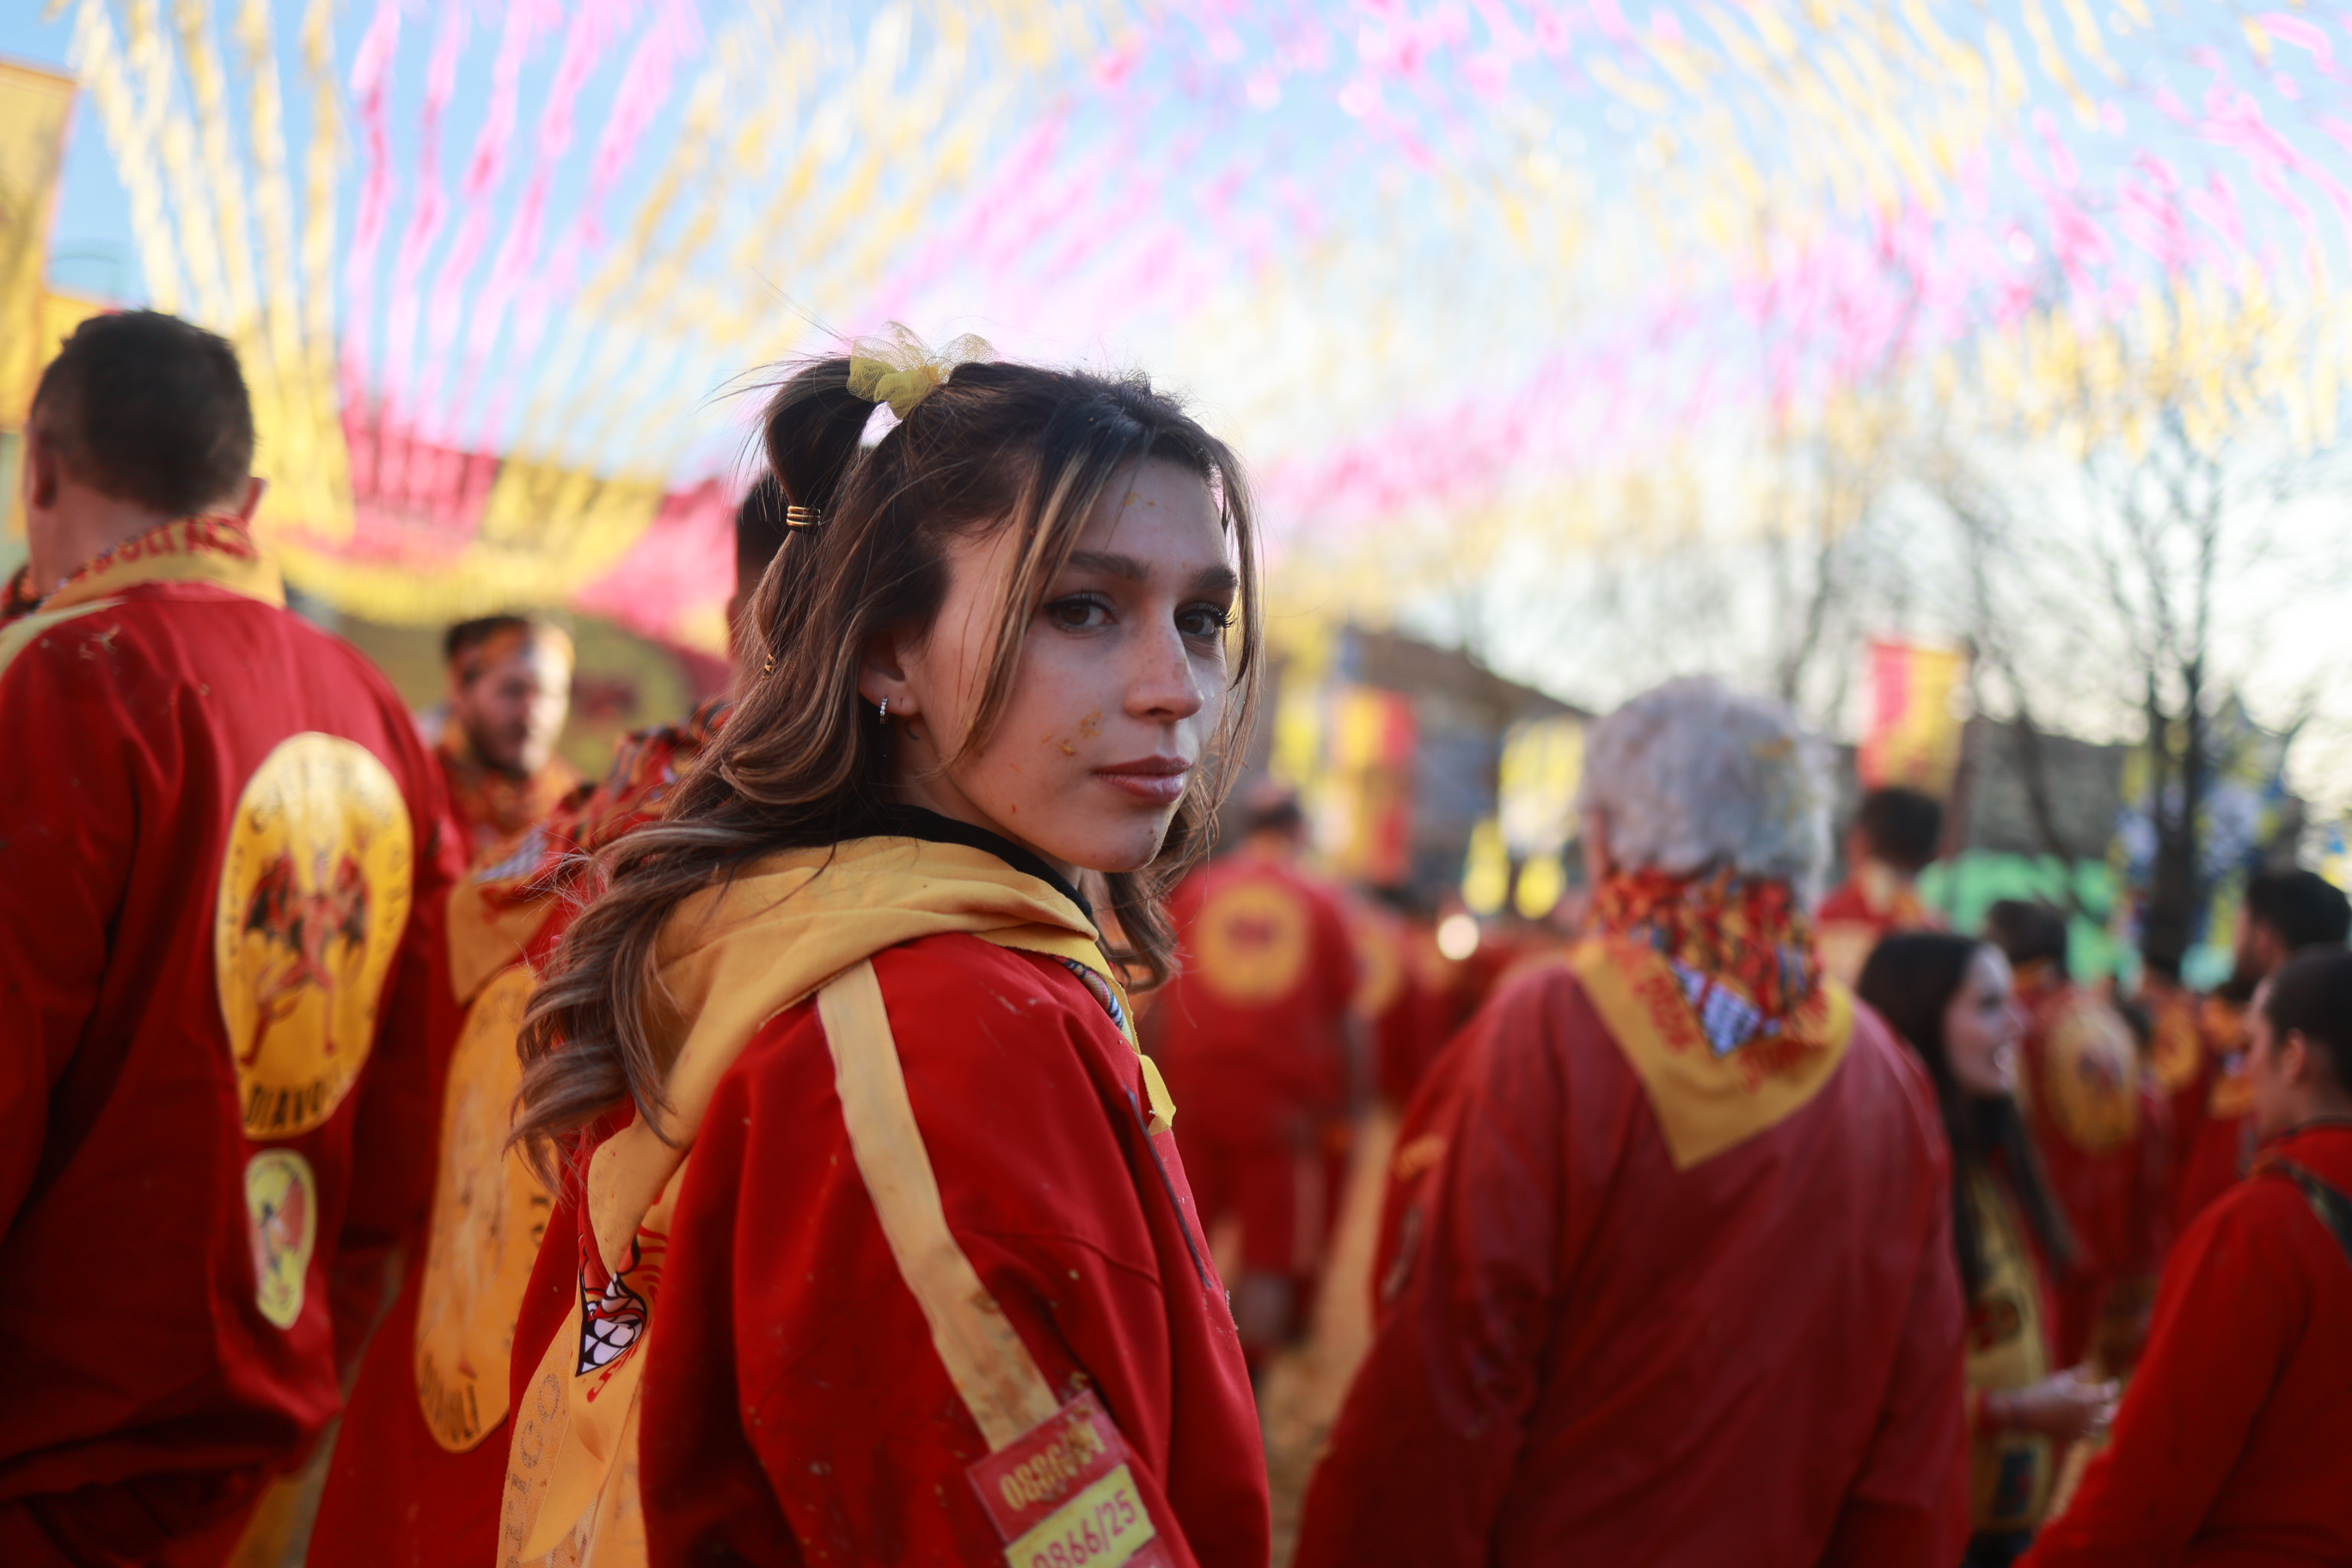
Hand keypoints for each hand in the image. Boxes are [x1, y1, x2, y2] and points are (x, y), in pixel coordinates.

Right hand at [1992, 1368, 2118, 1441]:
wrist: (2025, 1413)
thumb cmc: (2042, 1392)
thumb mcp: (2060, 1380)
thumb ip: (2078, 1374)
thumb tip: (2089, 1367)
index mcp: (2087, 1401)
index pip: (2107, 1394)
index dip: (2112, 1387)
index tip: (2113, 1382)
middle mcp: (2087, 1417)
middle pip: (2109, 1415)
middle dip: (2114, 1407)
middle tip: (2115, 1402)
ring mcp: (2080, 1430)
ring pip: (2099, 1428)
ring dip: (2104, 1422)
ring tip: (2104, 1417)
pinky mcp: (2070, 1438)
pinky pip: (2084, 1437)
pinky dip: (2088, 1432)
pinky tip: (2087, 1429)